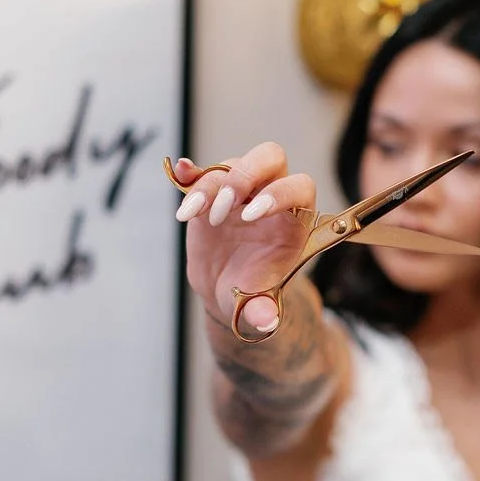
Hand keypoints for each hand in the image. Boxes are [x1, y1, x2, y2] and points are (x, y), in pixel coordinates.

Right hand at [170, 142, 316, 334]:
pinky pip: (202, 173)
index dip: (278, 195)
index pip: (299, 187)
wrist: (228, 290)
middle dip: (246, 175)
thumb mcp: (259, 304)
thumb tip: (264, 322)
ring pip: (231, 165)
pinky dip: (190, 174)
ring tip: (196, 215)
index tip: (251, 216)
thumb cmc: (253, 293)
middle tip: (224, 207)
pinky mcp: (212, 193)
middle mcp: (270, 195)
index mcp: (294, 218)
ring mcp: (241, 191)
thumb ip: (263, 311)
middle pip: (270, 158)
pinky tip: (180, 173)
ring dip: (212, 185)